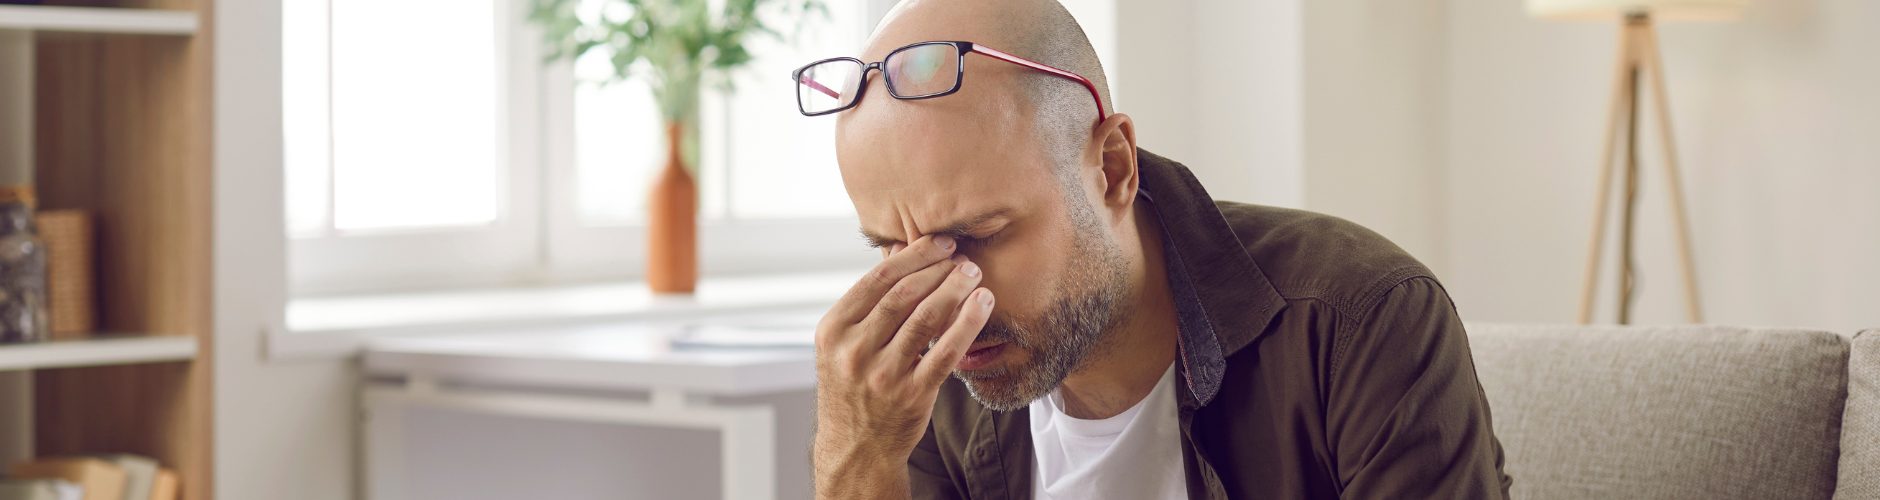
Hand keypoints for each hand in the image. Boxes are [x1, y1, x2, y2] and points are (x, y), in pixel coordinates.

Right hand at [811, 235, 994, 496]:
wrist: (855, 447)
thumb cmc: (853, 386)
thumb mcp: (844, 343)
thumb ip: (869, 299)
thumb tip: (895, 248)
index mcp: (833, 330)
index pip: (877, 279)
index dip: (914, 255)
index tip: (940, 242)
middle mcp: (854, 351)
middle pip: (903, 295)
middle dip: (939, 270)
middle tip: (963, 258)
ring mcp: (883, 375)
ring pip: (926, 319)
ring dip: (955, 290)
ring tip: (974, 274)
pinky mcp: (913, 395)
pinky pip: (947, 351)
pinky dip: (968, 323)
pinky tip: (982, 304)